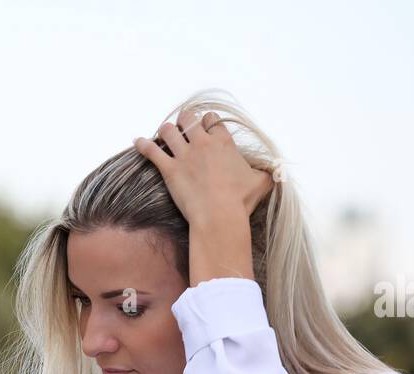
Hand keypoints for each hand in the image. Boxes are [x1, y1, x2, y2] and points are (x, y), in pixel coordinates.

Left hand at [133, 110, 272, 283]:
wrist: (219, 214)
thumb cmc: (241, 200)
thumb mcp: (262, 183)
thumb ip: (267, 173)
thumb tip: (276, 172)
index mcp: (223, 142)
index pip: (213, 121)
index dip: (208, 122)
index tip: (206, 125)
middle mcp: (203, 143)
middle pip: (189, 119)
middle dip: (185, 120)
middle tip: (183, 125)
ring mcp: (184, 155)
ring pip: (169, 131)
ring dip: (165, 129)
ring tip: (163, 132)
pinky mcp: (170, 170)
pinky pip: (152, 151)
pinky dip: (143, 145)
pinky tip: (137, 141)